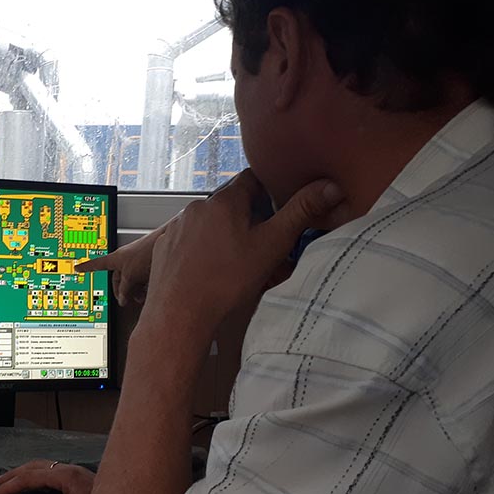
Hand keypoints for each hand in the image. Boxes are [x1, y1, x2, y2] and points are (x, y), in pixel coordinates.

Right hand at [0, 461, 95, 493]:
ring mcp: (76, 473)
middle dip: (14, 474)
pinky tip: (38, 485)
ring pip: (44, 467)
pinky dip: (38, 477)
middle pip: (35, 466)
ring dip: (26, 474)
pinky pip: (52, 473)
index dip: (10, 486)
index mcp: (65, 474)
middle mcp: (69, 469)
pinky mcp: (80, 480)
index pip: (30, 477)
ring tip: (13, 482)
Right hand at [76, 228, 162, 306]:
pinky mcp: (148, 264)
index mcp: (115, 258)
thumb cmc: (147, 252)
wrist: (167, 242)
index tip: (77, 268)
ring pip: (132, 280)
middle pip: (118, 278)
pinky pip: (142, 279)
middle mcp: (125, 259)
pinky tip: (149, 292)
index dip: (86, 268)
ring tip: (140, 298)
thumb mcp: (130, 276)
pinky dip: (144, 287)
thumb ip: (124, 289)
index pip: (96, 264)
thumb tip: (122, 298)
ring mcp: (137, 261)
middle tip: (124, 301)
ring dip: (135, 291)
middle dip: (122, 291)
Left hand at [140, 170, 344, 348]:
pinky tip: (211, 268)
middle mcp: (196, 207)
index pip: (252, 179)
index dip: (269, 190)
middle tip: (262, 240)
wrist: (180, 314)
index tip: (280, 207)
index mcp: (224, 201)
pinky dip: (201, 248)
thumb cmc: (227, 280)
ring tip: (237, 259)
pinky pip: (189, 240)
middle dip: (247, 215)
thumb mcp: (272, 245)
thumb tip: (329, 186)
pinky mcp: (164, 247)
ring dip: (223, 232)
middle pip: (229, 202)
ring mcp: (177, 227)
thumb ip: (300, 213)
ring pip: (208, 222)